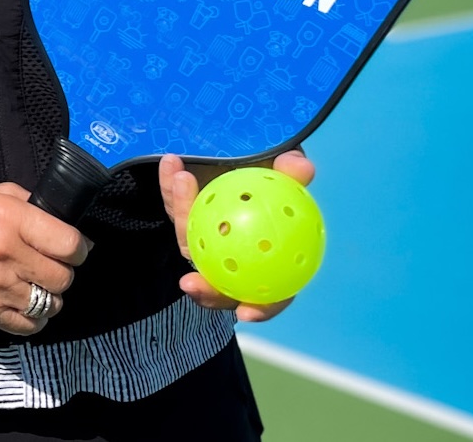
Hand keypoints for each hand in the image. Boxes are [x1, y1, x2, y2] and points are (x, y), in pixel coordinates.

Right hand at [0, 183, 91, 335]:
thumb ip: (34, 207)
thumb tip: (74, 233)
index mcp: (8, 218)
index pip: (69, 245)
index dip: (78, 249)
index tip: (73, 250)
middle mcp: (2, 252)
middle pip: (63, 278)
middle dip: (61, 273)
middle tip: (47, 266)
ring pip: (50, 305)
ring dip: (46, 296)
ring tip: (31, 283)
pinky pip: (29, 326)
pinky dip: (32, 317)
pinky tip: (20, 300)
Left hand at [158, 150, 315, 322]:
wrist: (246, 158)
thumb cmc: (276, 176)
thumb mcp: (287, 173)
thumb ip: (293, 174)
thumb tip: (301, 168)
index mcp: (267, 258)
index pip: (269, 295)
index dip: (262, 309)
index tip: (247, 313)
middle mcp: (235, 255)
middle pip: (220, 283)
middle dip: (204, 290)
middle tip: (189, 284)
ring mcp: (207, 240)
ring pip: (190, 242)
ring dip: (182, 213)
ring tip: (182, 184)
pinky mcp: (186, 217)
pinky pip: (177, 206)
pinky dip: (172, 187)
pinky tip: (171, 164)